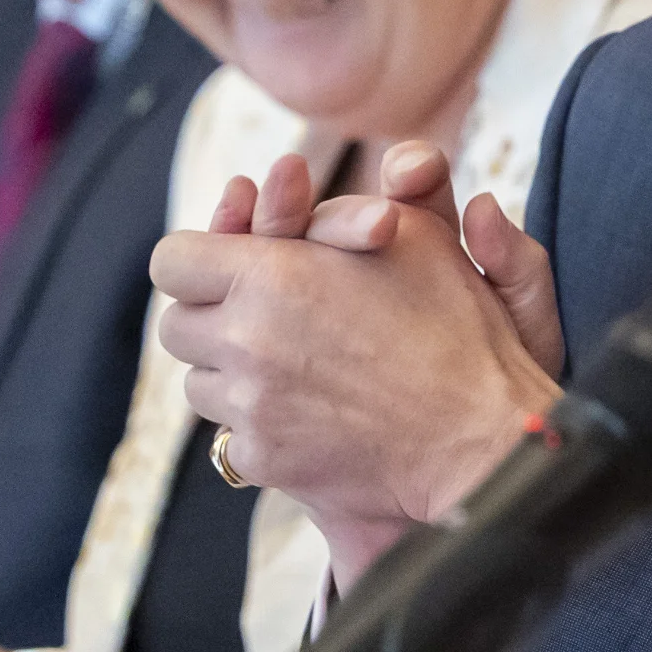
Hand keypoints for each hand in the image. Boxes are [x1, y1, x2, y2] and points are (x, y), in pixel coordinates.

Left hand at [154, 145, 562, 586]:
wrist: (477, 439)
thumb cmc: (455, 328)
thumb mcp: (411, 236)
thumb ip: (328, 212)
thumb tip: (268, 193)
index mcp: (272, 274)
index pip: (174, 260)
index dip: (201, 258)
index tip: (232, 265)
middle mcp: (245, 339)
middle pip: (176, 325)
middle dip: (214, 317)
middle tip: (262, 317)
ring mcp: (248, 405)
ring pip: (198, 384)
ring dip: (232, 372)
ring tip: (292, 366)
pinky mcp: (261, 458)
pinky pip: (229, 435)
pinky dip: (259, 423)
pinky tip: (310, 412)